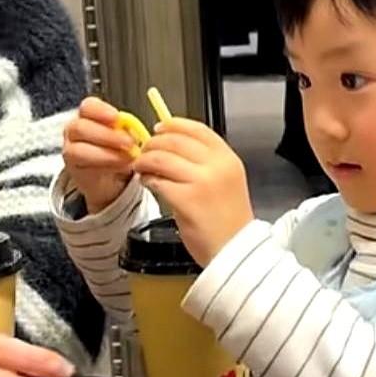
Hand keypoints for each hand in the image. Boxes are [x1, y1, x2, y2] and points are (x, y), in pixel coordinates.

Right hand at [63, 97, 139, 214]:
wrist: (109, 172)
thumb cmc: (117, 146)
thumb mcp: (124, 133)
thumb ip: (125, 128)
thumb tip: (134, 128)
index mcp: (87, 114)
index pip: (87, 107)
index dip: (101, 111)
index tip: (116, 118)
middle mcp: (74, 130)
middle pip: (80, 128)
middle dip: (107, 135)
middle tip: (129, 143)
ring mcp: (70, 149)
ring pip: (78, 150)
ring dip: (106, 154)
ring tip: (127, 157)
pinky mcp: (74, 169)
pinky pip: (84, 167)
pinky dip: (105, 167)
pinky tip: (119, 167)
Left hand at [136, 118, 253, 266]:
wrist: (233, 251)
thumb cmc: (227, 222)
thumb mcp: (225, 182)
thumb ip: (204, 163)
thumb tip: (171, 146)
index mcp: (228, 159)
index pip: (197, 129)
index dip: (173, 125)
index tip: (159, 128)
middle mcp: (218, 166)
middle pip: (175, 140)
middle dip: (153, 143)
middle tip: (144, 151)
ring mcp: (202, 182)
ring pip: (162, 158)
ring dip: (146, 160)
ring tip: (141, 168)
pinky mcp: (186, 199)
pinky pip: (158, 181)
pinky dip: (148, 179)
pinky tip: (148, 183)